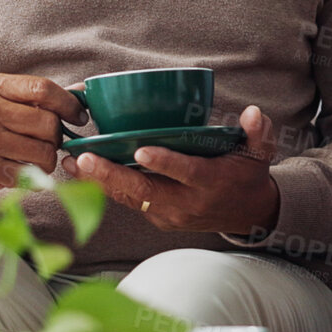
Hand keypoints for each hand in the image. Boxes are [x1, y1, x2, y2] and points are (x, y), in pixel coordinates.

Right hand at [0, 73, 86, 200]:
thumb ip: (35, 96)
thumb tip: (83, 91)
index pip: (43, 88)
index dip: (69, 103)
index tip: (79, 116)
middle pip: (48, 123)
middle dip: (56, 137)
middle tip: (47, 142)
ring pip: (44, 152)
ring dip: (47, 159)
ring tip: (32, 159)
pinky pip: (31, 175)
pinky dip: (33, 177)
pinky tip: (19, 171)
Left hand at [62, 104, 280, 235]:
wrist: (247, 214)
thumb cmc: (248, 175)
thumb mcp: (260, 153)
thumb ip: (259, 133)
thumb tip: (253, 114)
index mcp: (209, 183)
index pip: (185, 173)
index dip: (164, 163)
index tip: (140, 150)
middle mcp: (186, 202)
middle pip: (143, 191)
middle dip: (111, 175)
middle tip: (83, 158)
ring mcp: (169, 214)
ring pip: (129, 199)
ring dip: (98, 182)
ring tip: (71, 163)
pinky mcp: (157, 218)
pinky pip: (129, 202)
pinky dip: (105, 188)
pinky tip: (82, 172)